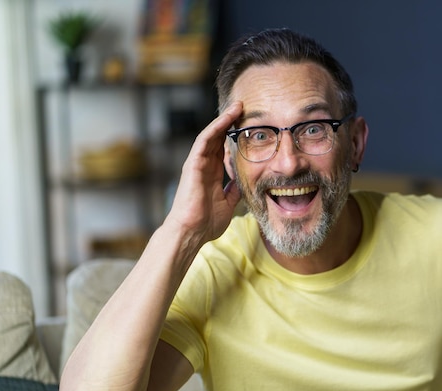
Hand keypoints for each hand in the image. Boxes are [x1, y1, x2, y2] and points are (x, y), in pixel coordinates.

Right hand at [165, 102, 242, 245]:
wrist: (192, 232)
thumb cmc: (206, 222)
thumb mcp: (228, 203)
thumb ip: (234, 190)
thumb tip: (243, 183)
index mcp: (212, 174)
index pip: (224, 149)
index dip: (235, 136)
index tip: (249, 126)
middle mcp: (205, 166)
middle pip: (218, 138)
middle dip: (231, 122)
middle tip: (245, 108)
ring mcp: (198, 163)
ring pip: (211, 135)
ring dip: (224, 120)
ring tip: (238, 107)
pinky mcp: (193, 164)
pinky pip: (204, 141)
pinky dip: (214, 128)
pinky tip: (226, 118)